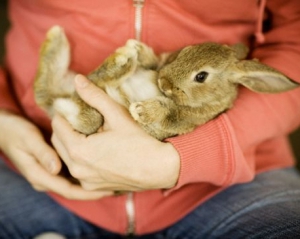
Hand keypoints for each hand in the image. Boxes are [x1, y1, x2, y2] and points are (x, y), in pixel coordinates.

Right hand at [0, 110, 109, 199]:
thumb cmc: (16, 132)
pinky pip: (70, 174)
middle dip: (93, 190)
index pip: (69, 190)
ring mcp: (48, 173)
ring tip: (110, 179)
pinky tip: (96, 168)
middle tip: (115, 186)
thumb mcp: (29, 139)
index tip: (108, 190)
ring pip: (74, 182)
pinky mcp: (51, 166)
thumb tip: (56, 169)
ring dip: (90, 183)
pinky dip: (84, 173)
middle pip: (74, 190)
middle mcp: (46, 179)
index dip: (89, 192)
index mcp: (40, 176)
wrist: (5, 129)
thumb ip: (43, 153)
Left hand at [51, 75, 179, 191]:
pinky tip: (95, 151)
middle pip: (57, 142)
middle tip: (79, 119)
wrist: (158, 169)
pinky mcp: (93, 187)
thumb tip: (78, 80)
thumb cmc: (139, 142)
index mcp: (79, 150)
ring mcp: (85, 181)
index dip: (64, 113)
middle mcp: (77, 169)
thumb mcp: (117, 115)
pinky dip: (80, 159)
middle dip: (64, 128)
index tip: (74, 108)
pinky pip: (78, 170)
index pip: (57, 125)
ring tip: (88, 133)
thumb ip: (94, 97)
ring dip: (70, 143)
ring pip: (66, 157)